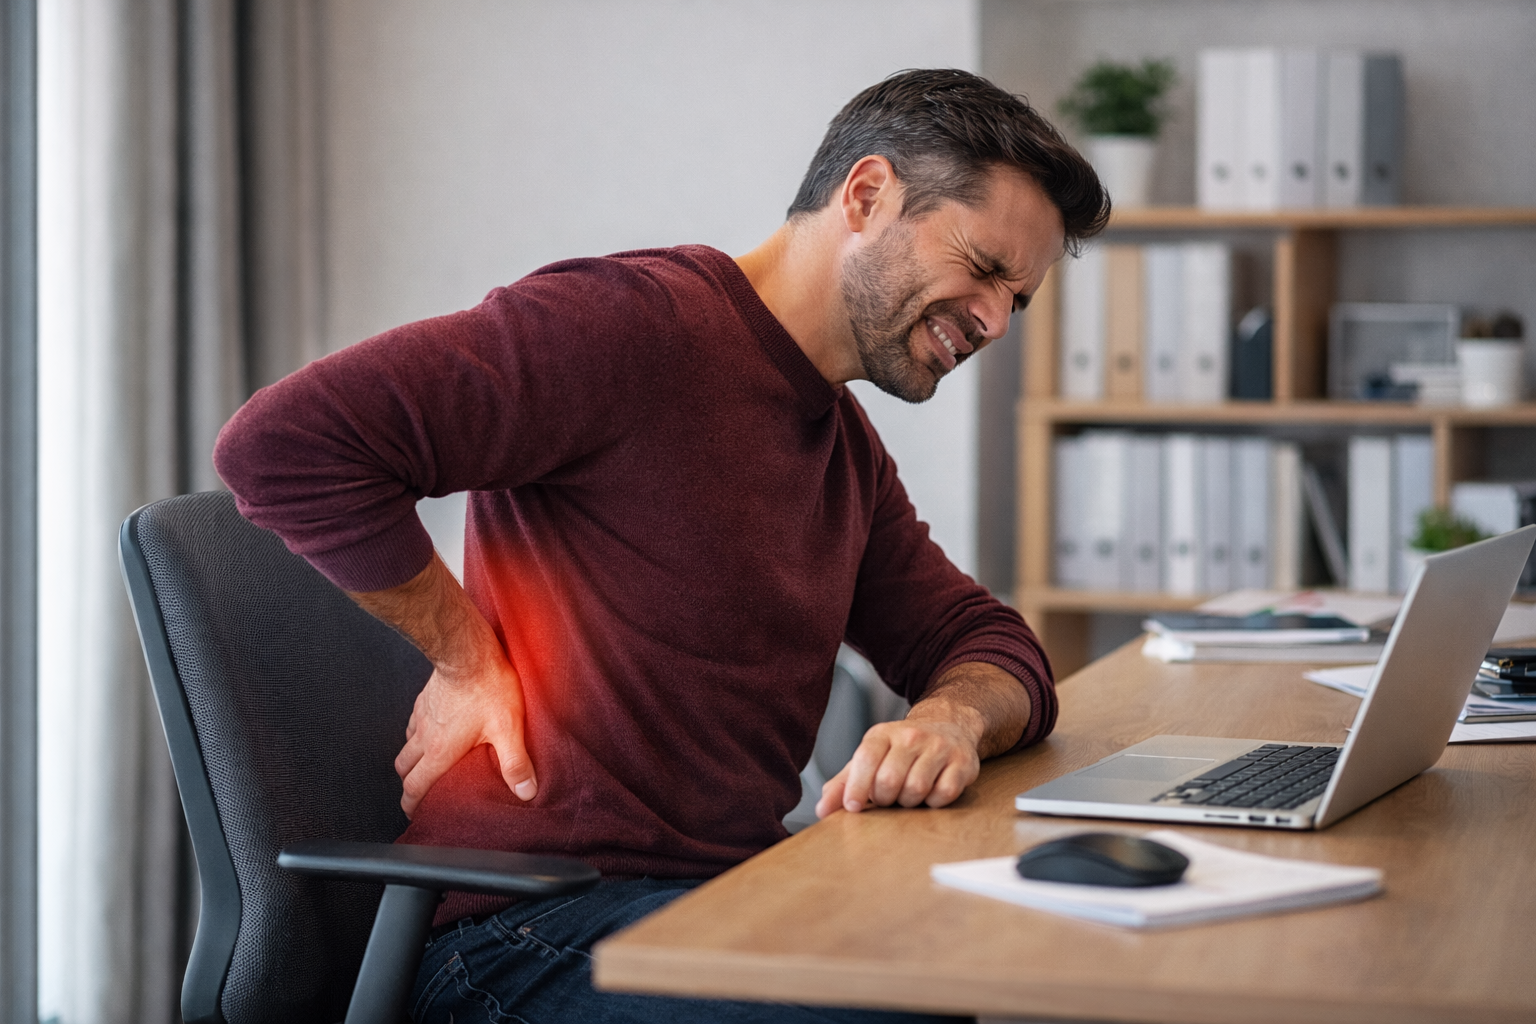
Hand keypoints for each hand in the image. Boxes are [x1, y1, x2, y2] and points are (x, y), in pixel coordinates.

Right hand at [394, 653, 535, 817]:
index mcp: (439, 751)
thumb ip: (515, 763)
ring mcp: (422, 716)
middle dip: (409, 787)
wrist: (468, 650)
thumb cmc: (488, 686)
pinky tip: (430, 733)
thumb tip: (526, 792)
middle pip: (405, 770)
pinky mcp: (425, 699)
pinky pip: (413, 724)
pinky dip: (416, 735)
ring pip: (405, 747)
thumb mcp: (508, 729)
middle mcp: (424, 737)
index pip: (415, 787)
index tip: (414, 814)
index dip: (412, 805)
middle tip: (418, 795)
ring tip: (425, 768)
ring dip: (411, 761)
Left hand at [814, 710, 981, 817]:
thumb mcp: (871, 757)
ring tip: (909, 793)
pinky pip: (944, 794)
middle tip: (889, 797)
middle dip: (885, 798)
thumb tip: (822, 809)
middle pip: (890, 780)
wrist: (948, 725)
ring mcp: (939, 747)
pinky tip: (931, 793)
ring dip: (909, 802)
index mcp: (883, 733)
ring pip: (916, 789)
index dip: (857, 787)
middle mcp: (911, 736)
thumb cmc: (902, 750)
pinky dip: (934, 802)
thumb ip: (844, 783)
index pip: (865, 759)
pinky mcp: (962, 762)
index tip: (854, 807)